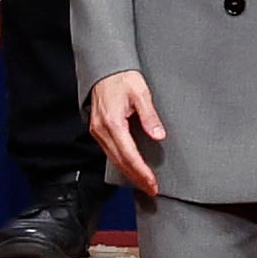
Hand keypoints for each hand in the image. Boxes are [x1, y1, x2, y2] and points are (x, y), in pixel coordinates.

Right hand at [86, 70, 165, 196]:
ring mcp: (97, 131)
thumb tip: (159, 135)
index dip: (141, 171)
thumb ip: (149, 115)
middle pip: (120, 162)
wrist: (105, 68)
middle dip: (136, 178)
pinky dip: (121, 163)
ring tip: (144, 183)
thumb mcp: (140, 92)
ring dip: (128, 173)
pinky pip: (109, 152)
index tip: (152, 182)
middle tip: (151, 189)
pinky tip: (130, 168)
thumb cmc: (122, 77)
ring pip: (113, 159)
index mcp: (112, 122)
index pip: (128, 154)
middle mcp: (102, 130)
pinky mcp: (98, 130)